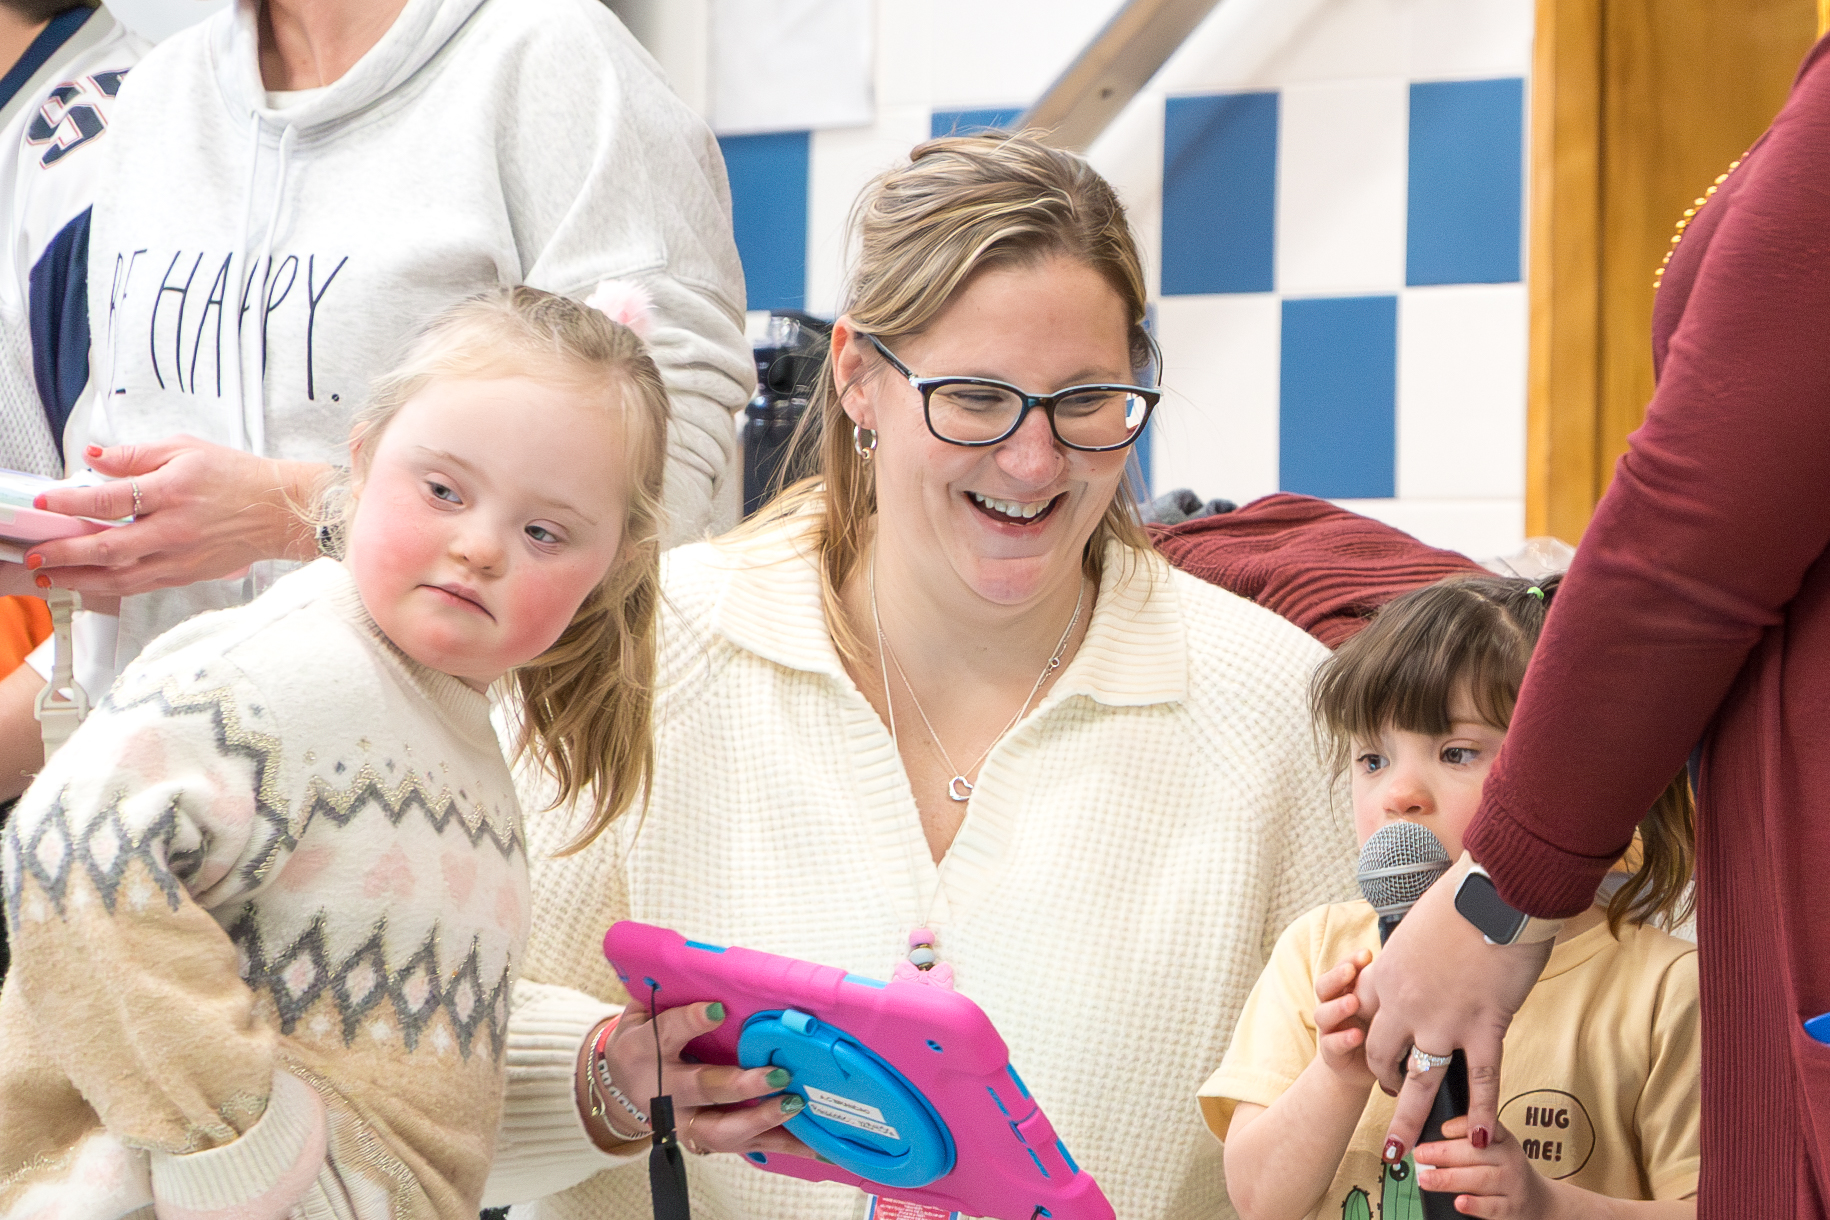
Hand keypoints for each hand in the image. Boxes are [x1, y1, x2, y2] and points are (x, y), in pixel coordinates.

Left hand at [27, 438, 328, 595]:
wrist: (280, 512)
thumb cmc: (237, 477)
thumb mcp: (186, 449)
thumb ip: (136, 454)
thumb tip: (94, 458)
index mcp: (174, 491)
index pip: (112, 499)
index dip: (72, 502)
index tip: (45, 502)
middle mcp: (175, 529)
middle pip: (109, 548)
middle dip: (66, 553)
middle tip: (36, 553)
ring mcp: (181, 558)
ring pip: (121, 577)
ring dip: (79, 578)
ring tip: (49, 575)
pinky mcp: (185, 575)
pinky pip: (139, 586)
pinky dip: (108, 588)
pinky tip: (86, 584)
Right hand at [577, 1001, 812, 1158]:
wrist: (620, 1087)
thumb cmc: (646, 1039)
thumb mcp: (645, 1012)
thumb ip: (674, 995)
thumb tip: (715, 970)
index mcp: (643, 1049)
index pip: (667, 1032)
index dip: (691, 1021)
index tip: (717, 1009)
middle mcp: (662, 1091)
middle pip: (702, 1089)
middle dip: (741, 1085)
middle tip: (779, 1073)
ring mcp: (684, 1121)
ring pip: (723, 1130)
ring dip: (763, 1120)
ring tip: (796, 1105)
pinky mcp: (704, 1140)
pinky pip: (744, 1146)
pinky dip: (779, 1143)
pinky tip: (811, 1142)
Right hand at [1315, 948, 1374, 1086]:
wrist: (1364, 1069)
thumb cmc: (1378, 1030)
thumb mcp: (1382, 1006)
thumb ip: (1386, 987)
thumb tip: (1411, 960)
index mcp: (1344, 992)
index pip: (1340, 970)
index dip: (1350, 960)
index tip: (1366, 954)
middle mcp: (1332, 1008)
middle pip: (1324, 987)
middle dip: (1336, 977)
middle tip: (1350, 971)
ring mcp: (1329, 1031)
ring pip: (1323, 1014)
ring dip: (1337, 1007)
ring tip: (1353, 1003)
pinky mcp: (1331, 1054)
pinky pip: (1331, 1044)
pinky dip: (1343, 1038)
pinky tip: (1356, 1035)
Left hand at [1355, 873, 1549, 1164]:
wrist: (1496, 891)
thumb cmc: (1461, 898)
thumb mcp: (1418, 927)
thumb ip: (1414, 956)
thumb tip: (1422, 966)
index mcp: (1385, 975)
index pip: (1362, 1022)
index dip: (1365, 1046)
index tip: (1373, 1063)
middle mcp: (1404, 1004)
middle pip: (1381, 1058)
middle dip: (1385, 1085)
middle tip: (1392, 1104)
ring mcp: (1443, 1019)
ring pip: (1419, 1081)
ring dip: (1410, 1120)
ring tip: (1404, 1152)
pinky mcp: (1484, 1025)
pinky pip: (1480, 1079)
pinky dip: (1478, 1110)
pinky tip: (1479, 1136)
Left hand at [1416, 1117, 1556, 1218]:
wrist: (1539, 1202)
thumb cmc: (1504, 1171)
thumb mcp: (1493, 1150)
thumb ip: (1466, 1143)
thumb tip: (1428, 1141)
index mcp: (1502, 1139)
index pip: (1486, 1126)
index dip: (1463, 1126)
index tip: (1442, 1129)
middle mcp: (1508, 1159)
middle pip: (1475, 1154)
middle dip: (1444, 1153)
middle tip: (1420, 1154)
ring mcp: (1511, 1184)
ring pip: (1480, 1179)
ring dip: (1450, 1178)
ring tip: (1426, 1178)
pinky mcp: (1510, 1208)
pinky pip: (1491, 1206)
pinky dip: (1474, 1204)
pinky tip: (1459, 1202)